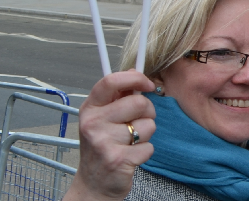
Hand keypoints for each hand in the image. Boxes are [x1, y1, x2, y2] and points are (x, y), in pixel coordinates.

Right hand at [64, 72, 156, 200]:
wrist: (93, 183)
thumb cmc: (103, 145)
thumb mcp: (103, 118)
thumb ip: (119, 97)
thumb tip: (137, 74)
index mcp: (90, 108)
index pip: (111, 81)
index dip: (135, 79)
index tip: (148, 85)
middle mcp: (92, 123)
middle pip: (139, 103)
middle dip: (148, 113)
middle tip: (136, 124)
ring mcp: (103, 141)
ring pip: (148, 125)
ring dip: (146, 134)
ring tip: (129, 143)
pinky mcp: (117, 159)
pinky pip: (149, 146)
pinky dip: (145, 152)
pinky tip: (130, 157)